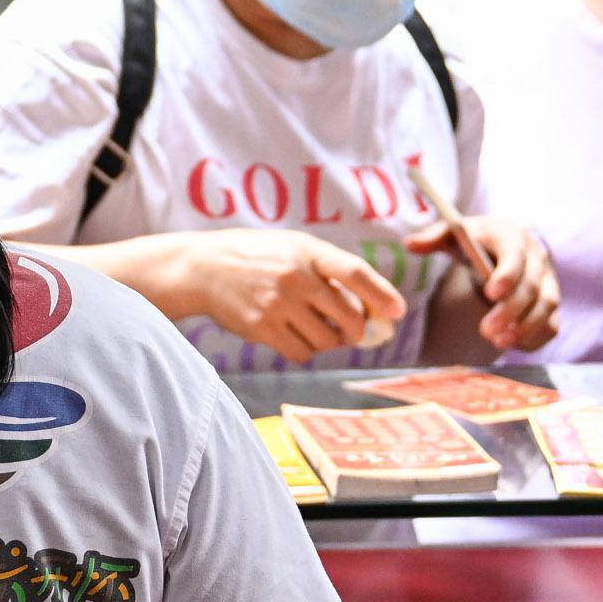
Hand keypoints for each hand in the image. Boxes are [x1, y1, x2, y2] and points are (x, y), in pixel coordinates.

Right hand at [161, 229, 407, 363]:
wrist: (205, 268)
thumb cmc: (260, 258)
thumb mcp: (295, 248)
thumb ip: (331, 271)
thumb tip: (374, 311)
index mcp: (308, 252)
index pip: (354, 272)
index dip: (380, 294)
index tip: (397, 311)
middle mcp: (295, 277)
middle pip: (349, 316)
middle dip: (358, 330)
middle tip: (354, 331)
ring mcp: (278, 304)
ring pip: (327, 340)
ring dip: (329, 341)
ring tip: (315, 328)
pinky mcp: (262, 328)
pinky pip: (302, 353)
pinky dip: (306, 350)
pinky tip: (295, 336)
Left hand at [413, 215, 558, 352]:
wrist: (501, 247)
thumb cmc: (474, 241)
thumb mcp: (454, 235)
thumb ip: (433, 237)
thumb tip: (410, 244)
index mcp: (511, 236)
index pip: (515, 255)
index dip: (507, 275)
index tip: (490, 293)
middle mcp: (536, 257)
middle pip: (531, 286)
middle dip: (511, 310)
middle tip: (486, 331)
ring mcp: (548, 280)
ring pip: (547, 305)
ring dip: (526, 326)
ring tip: (499, 342)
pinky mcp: (550, 301)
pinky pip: (553, 322)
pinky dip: (537, 336)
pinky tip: (515, 345)